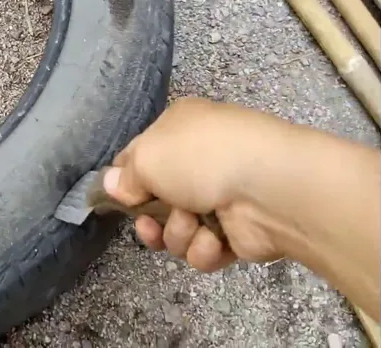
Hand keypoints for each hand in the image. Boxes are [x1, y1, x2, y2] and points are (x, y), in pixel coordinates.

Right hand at [104, 97, 286, 271]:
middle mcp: (199, 161)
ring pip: (176, 230)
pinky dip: (204, 248)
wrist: (270, 189)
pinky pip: (203, 250)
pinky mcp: (237, 232)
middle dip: (150, 219)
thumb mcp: (147, 156)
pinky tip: (215, 239)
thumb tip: (110, 186)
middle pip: (156, 201)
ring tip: (195, 223)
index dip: (125, 182)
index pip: (140, 157)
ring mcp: (221, 198)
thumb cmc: (202, 158)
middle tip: (150, 224)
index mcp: (179, 129)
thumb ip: (123, 176)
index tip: (117, 199)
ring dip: (178, 233)